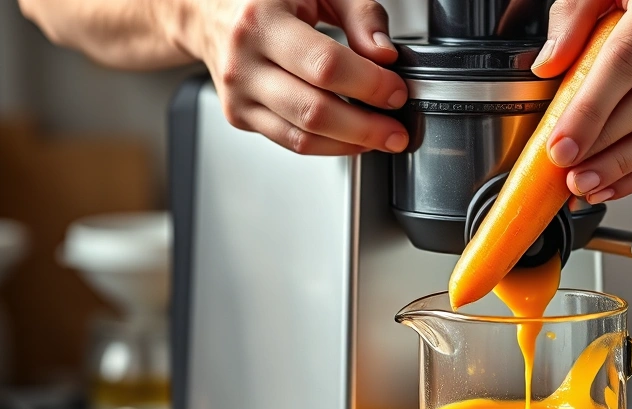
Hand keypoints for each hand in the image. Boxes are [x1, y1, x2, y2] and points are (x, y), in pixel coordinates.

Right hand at [179, 0, 408, 154]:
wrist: (208, 10)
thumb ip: (360, 13)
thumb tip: (384, 54)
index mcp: (261, 20)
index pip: (325, 66)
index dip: (369, 84)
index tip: (396, 91)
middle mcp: (242, 61)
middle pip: (314, 110)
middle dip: (366, 126)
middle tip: (397, 129)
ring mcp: (237, 94)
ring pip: (302, 136)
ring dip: (351, 143)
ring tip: (382, 138)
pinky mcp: (239, 116)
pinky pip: (291, 142)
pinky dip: (328, 146)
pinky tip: (353, 138)